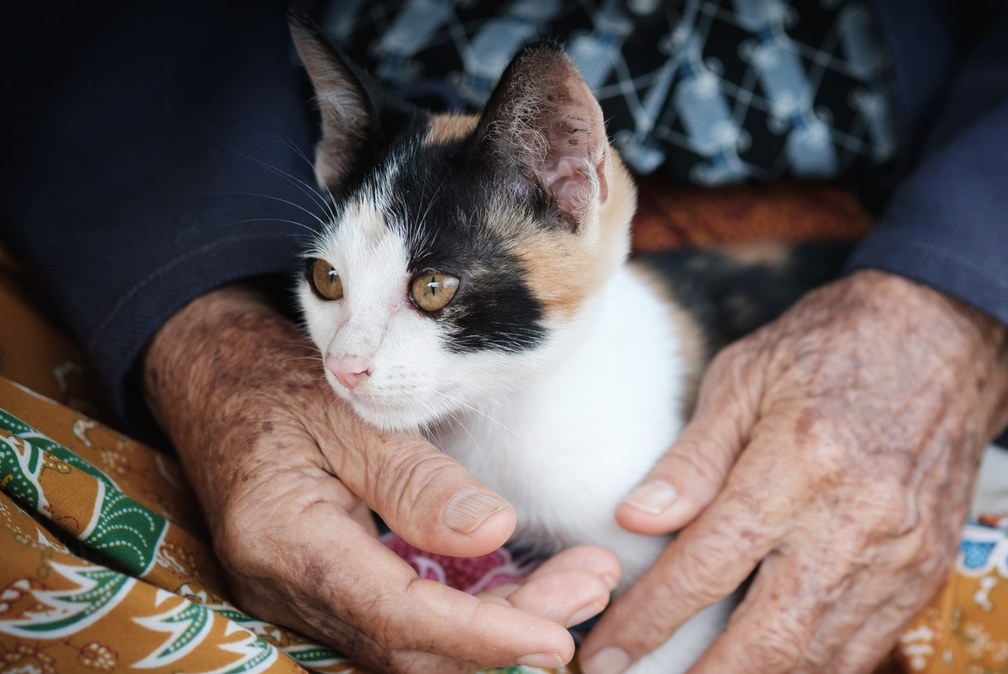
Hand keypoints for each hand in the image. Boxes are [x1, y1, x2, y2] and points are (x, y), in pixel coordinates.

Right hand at [145, 285, 620, 672]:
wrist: (214, 376)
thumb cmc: (277, 381)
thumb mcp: (350, 414)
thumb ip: (417, 481)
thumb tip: (493, 534)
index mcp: (286, 542)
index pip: (397, 617)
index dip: (482, 635)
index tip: (558, 637)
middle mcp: (287, 589)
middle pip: (412, 646)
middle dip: (508, 633)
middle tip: (593, 589)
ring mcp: (300, 598)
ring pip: (410, 645)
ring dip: (496, 625)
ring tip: (580, 585)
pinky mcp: (323, 591)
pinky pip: (399, 623)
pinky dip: (466, 614)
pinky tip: (523, 589)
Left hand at [580, 270, 1007, 672]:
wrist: (947, 336)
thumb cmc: (830, 348)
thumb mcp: (745, 375)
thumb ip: (693, 458)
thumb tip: (635, 520)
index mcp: (799, 459)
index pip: (710, 562)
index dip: (650, 617)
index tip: (604, 653)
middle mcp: (856, 518)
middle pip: (772, 636)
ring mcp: (902, 553)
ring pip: (822, 656)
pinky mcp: (929, 570)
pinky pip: (866, 646)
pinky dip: (814, 666)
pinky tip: (770, 663)